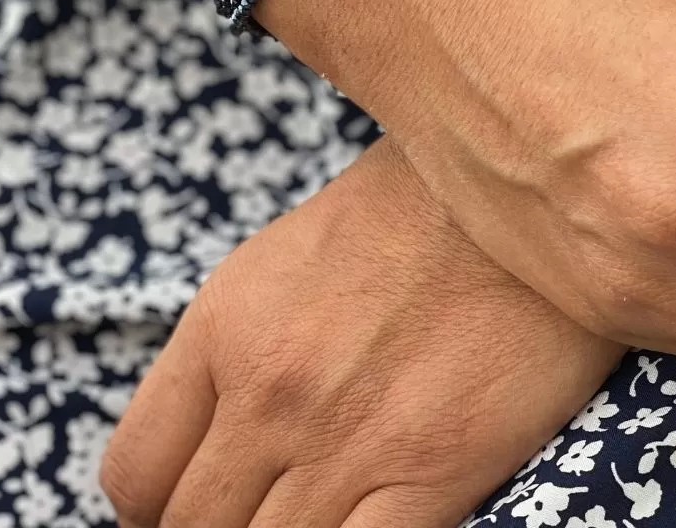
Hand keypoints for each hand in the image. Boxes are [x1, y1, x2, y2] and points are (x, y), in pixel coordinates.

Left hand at [99, 137, 621, 527]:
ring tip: (322, 511)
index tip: (199, 500)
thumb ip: (245, 336)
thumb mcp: (300, 247)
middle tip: (266, 510)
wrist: (539, 181)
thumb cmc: (428, 200)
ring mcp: (345, 440)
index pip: (135, 472)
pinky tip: (372, 522)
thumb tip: (226, 420)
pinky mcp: (431, 473)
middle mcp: (270, 390)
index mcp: (229, 322)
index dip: (159, 506)